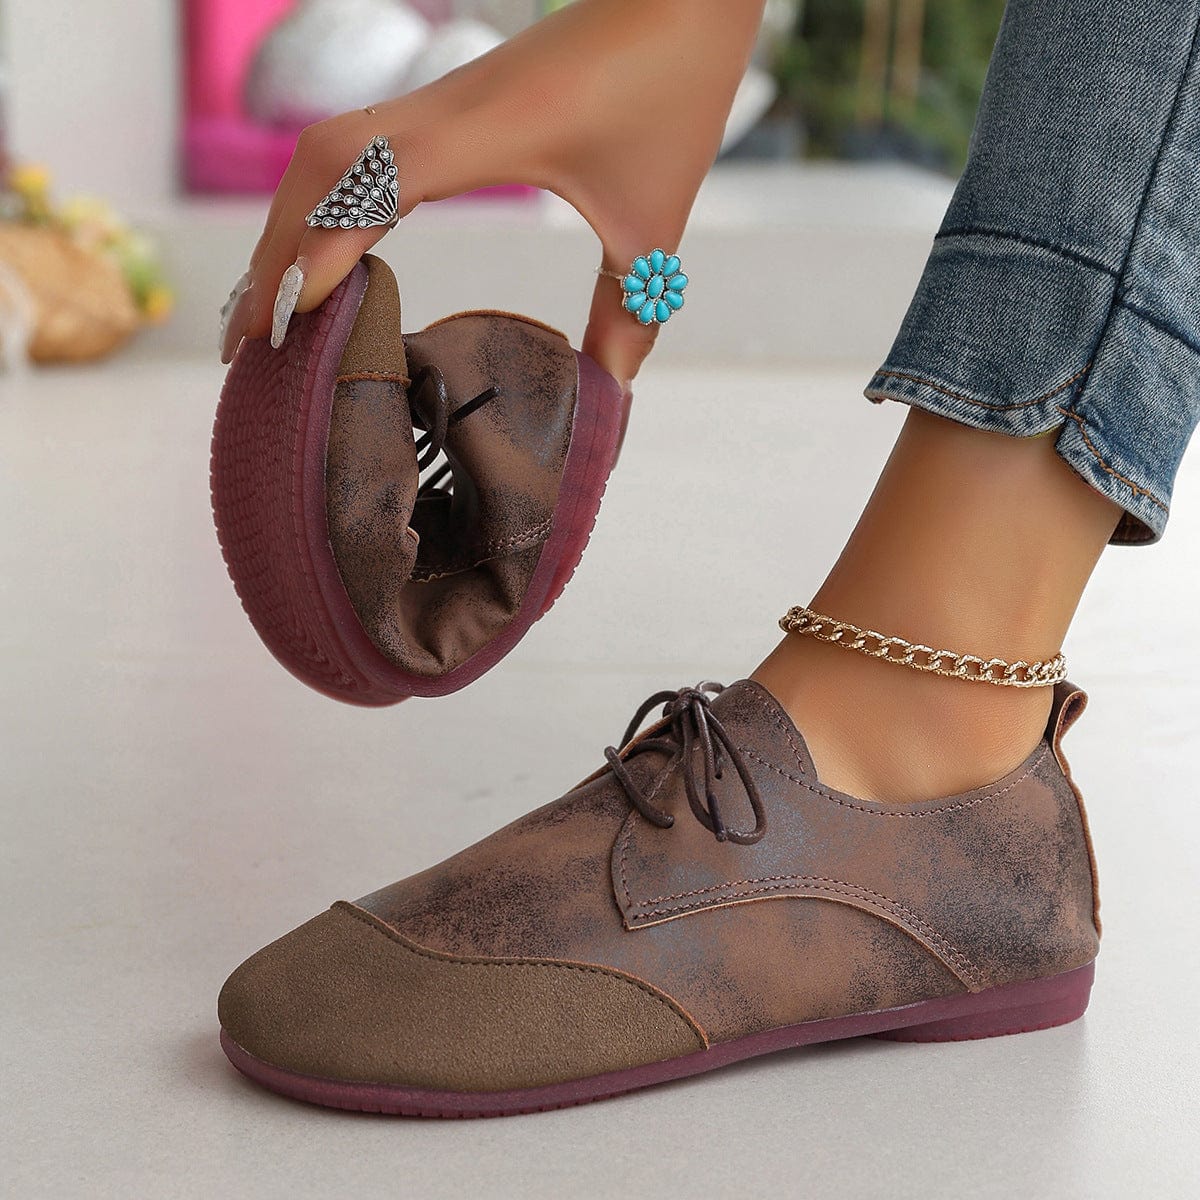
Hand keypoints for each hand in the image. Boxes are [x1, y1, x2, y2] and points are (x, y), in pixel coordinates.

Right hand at [219, 0, 764, 390]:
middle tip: (248, 340)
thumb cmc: (673, 89)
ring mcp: (440, 103)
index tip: (283, 327)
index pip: (364, 188)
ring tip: (266, 305)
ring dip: (287, 224)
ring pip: (326, 154)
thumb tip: (610, 395)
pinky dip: (326, 201)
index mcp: (483, 132)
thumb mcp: (656, 223)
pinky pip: (361, 149)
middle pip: (316, 170)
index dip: (314, 255)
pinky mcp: (450, 104)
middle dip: (272, 253)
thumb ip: (631, 310)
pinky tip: (326, 251)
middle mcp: (442, 111)